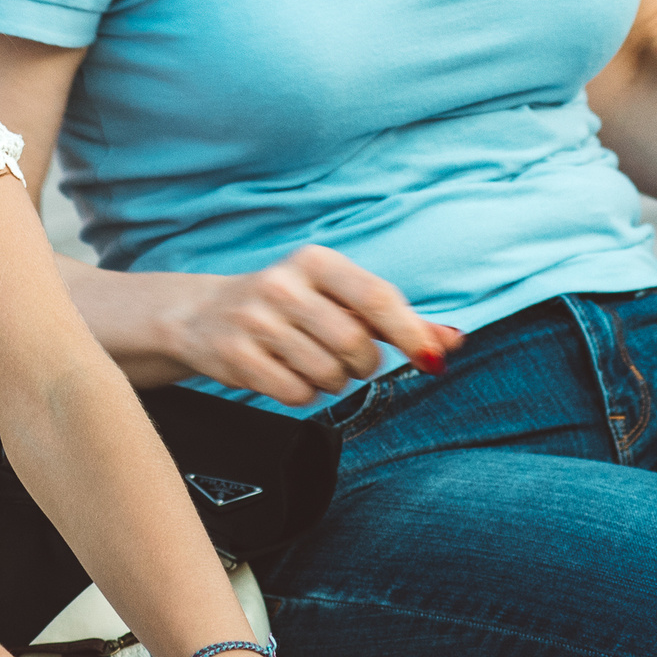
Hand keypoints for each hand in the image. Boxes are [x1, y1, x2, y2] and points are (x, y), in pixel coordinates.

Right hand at [159, 246, 463, 406]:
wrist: (203, 315)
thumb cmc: (289, 308)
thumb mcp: (338, 300)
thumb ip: (397, 320)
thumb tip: (454, 341)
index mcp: (316, 261)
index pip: (376, 297)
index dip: (410, 333)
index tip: (431, 361)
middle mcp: (283, 284)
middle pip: (356, 346)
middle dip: (362, 365)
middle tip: (345, 359)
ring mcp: (256, 320)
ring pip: (328, 375)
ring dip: (331, 381)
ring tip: (309, 362)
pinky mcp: (236, 356)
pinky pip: (296, 394)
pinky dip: (302, 395)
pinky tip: (285, 374)